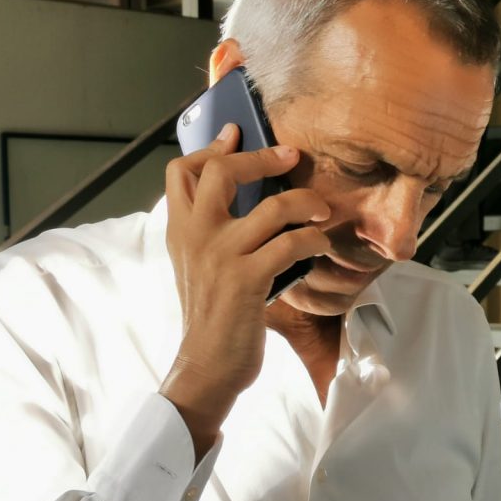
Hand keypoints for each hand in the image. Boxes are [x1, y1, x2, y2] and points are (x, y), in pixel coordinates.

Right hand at [160, 123, 330, 456]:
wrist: (207, 365)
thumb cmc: (212, 315)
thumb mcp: (197, 265)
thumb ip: (209, 230)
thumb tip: (242, 195)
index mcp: (179, 231)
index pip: (180, 171)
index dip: (210, 146)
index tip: (235, 134)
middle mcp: (195, 236)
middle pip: (223, 171)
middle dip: (260, 156)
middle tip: (289, 156)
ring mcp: (221, 256)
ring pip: (271, 206)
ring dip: (305, 203)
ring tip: (321, 210)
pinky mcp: (248, 279)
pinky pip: (291, 243)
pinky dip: (312, 239)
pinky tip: (319, 244)